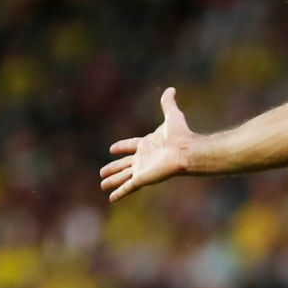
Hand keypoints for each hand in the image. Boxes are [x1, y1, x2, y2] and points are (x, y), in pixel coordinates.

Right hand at [100, 87, 193, 201]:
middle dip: (113, 167)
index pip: (131, 145)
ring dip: (112, 180)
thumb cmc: (180, 134)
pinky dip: (119, 193)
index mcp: (148, 144)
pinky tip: (111, 199)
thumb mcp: (172, 115)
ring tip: (102, 184)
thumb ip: (168, 103)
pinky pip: (127, 187)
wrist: (186, 151)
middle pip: (124, 163)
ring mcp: (142, 169)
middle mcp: (144, 157)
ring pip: (123, 176)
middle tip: (102, 172)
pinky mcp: (142, 178)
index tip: (112, 148)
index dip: (122, 146)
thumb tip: (171, 89)